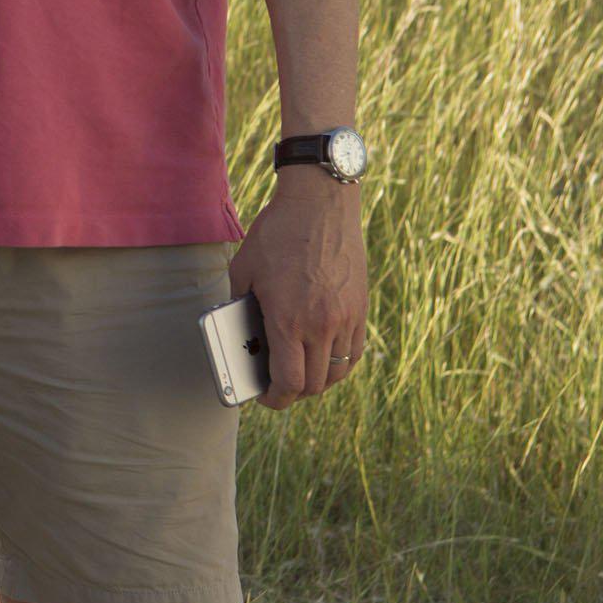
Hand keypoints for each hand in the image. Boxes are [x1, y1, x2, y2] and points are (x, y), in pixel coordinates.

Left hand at [228, 173, 368, 410]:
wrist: (320, 203)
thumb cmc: (276, 234)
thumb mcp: (244, 271)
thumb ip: (241, 308)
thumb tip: (243, 337)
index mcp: (288, 320)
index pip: (288, 382)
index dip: (275, 399)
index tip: (265, 398)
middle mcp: (322, 325)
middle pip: (313, 384)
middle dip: (293, 392)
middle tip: (277, 386)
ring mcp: (346, 318)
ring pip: (337, 372)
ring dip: (317, 380)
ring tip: (300, 373)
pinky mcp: (360, 308)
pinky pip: (354, 352)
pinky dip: (339, 363)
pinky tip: (324, 356)